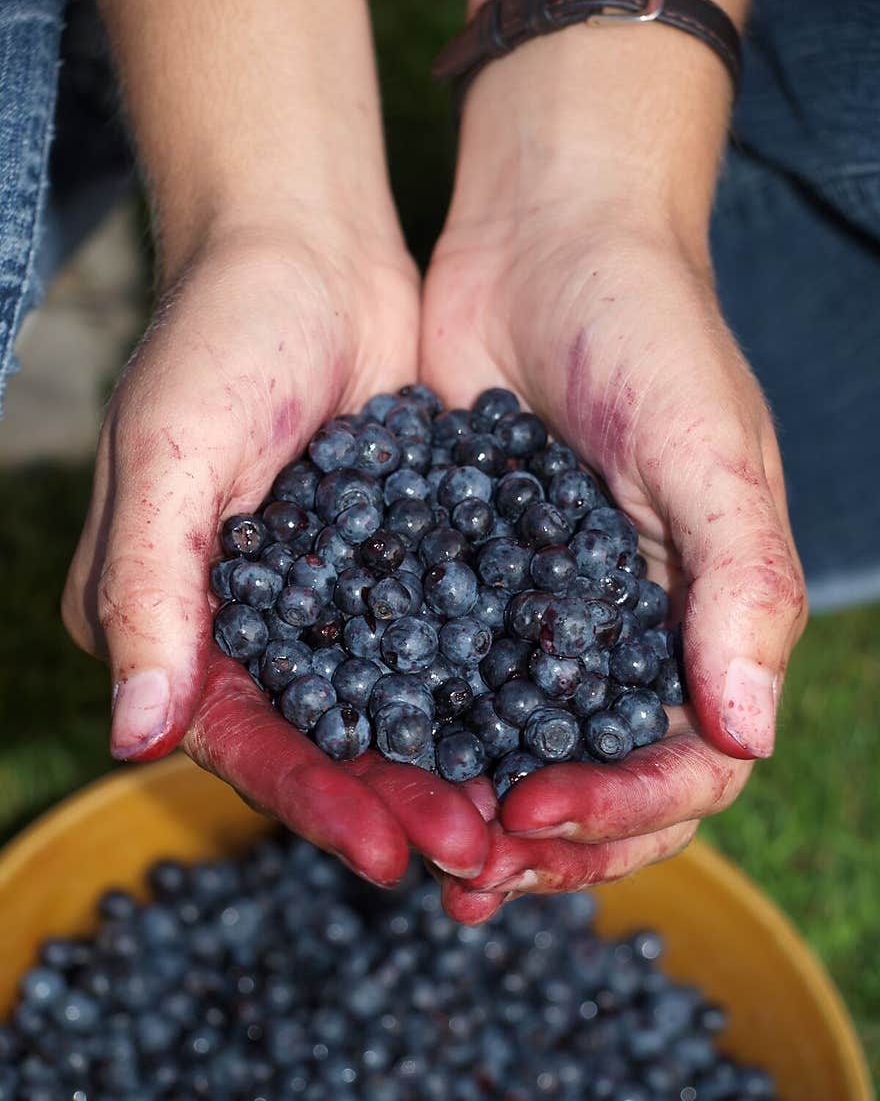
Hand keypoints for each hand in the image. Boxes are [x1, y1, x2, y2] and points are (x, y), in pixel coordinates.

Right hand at [63, 226, 487, 887]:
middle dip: (391, 800)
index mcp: (165, 619)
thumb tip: (130, 735)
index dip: (313, 799)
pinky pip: (427, 653)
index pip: (239, 738)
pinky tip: (532, 737)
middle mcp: (238, 628)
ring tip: (511, 818)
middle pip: (317, 744)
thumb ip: (148, 591)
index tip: (389, 854)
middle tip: (473, 854)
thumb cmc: (220, 334)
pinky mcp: (381, 571)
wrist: (305, 246)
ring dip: (440, 767)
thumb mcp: (172, 452)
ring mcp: (315, 604)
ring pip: (380, 713)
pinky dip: (471, 698)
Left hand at [420, 15, 804, 920]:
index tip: (542, 812)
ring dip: (480, 815)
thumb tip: (749, 734)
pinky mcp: (467, 586)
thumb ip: (740, 587)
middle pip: (603, 784)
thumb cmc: (649, 331)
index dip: (626, 809)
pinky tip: (374, 768)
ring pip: (522, 753)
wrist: (545, 239)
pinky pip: (448, 685)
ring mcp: (542, 620)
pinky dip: (421, 738)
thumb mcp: (708, 452)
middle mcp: (625, 638)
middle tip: (473, 875)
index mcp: (701, 624)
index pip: (687, 765)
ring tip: (426, 857)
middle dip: (549, 844)